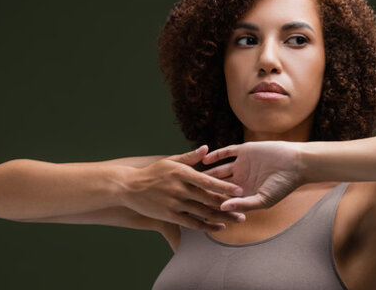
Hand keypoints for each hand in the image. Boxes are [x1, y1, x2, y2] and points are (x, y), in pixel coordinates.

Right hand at [117, 145, 246, 230]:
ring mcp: (175, 203)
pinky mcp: (170, 215)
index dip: (225, 187)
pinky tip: (220, 227)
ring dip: (222, 217)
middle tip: (246, 209)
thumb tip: (206, 148)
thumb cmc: (153, 172)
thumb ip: (190, 157)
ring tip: (238, 220)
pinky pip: (192, 223)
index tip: (240, 190)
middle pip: (209, 198)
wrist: (129, 187)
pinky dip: (207, 226)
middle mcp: (180, 189)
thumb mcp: (170, 161)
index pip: (208, 181)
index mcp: (182, 173)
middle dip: (229, 204)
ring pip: (203, 212)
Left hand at [201, 141, 306, 213]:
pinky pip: (226, 152)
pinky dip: (216, 155)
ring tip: (191, 176)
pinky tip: (205, 159)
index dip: (211, 203)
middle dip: (204, 188)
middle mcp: (241, 179)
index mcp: (245, 193)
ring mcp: (242, 164)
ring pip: (219, 169)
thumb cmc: (284, 185)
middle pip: (218, 184)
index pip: (224, 199)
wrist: (297, 163)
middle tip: (187, 191)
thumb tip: (222, 208)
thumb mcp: (264, 199)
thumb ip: (243, 204)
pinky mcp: (245, 150)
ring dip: (206, 172)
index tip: (196, 208)